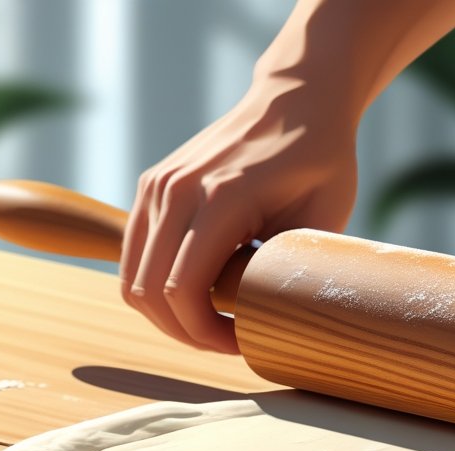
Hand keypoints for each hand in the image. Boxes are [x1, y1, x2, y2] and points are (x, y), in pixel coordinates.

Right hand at [121, 82, 357, 352]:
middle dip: (186, 332)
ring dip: (167, 314)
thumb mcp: (321, 221)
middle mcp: (176, 190)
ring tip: (212, 323)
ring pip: (132, 280)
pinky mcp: (152, 187)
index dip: (207, 334)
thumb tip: (274, 325)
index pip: (183, 291)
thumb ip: (290, 272)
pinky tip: (196, 296)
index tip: (241, 343)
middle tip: (228, 342)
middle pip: (149, 293)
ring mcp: (157, 186)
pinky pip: (135, 255)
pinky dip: (155, 286)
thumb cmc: (320, 162)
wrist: (296, 102)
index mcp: (220, 198)